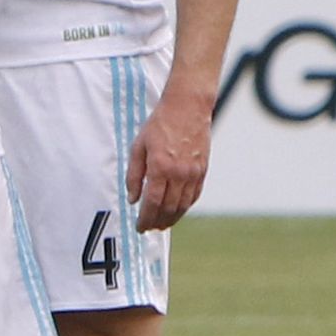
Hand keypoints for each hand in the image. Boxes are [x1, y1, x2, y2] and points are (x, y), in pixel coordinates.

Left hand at [127, 86, 211, 231]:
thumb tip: (133, 199)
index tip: (139, 227)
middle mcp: (178, 173)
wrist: (187, 108)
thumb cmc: (160, 124)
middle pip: (168, 209)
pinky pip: (194, 196)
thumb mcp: (138, 146)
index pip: (151, 203)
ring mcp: (193, 173)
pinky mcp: (202, 171)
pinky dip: (185, 207)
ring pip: (183, 206)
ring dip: (171, 219)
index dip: (145, 219)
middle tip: (149, 228)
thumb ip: (134, 175)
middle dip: (157, 222)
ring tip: (162, 224)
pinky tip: (177, 210)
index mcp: (160, 167)